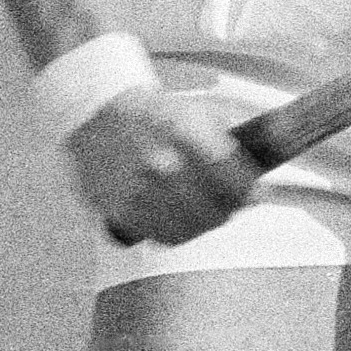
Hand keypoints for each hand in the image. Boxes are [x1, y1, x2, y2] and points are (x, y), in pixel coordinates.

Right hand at [66, 84, 258, 247]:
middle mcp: (162, 165)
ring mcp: (139, 192)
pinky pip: (162, 236)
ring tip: (201, 210)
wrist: (95, 114)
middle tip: (227, 203)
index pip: (234, 182)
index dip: (249, 193)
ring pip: (190, 230)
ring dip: (201, 223)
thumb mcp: (196, 114)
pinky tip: (175, 216)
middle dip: (227, 209)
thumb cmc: (152, 113)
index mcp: (186, 133)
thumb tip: (255, 191)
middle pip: (215, 213)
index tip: (252, 194)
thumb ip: (228, 150)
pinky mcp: (119, 211)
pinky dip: (174, 230)